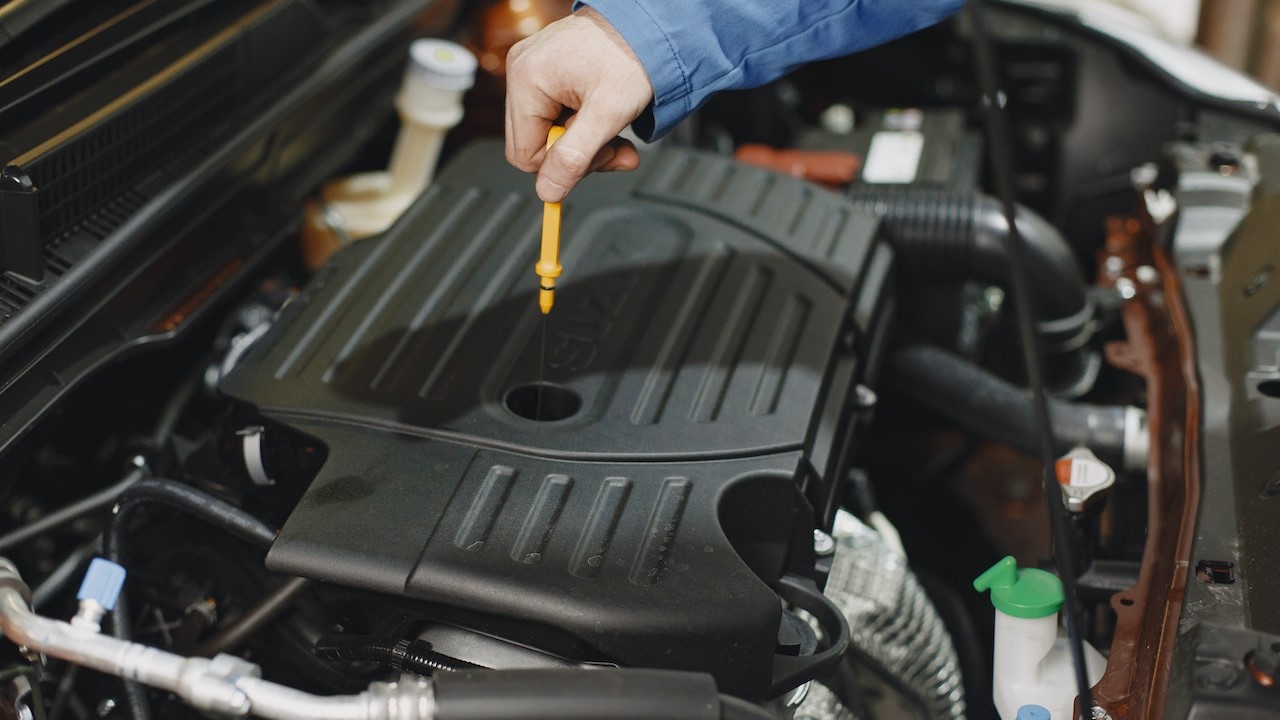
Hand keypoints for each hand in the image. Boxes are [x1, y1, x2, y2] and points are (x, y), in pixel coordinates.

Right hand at [505, 6, 652, 201]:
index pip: (525, 154)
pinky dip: (584, 122)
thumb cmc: (631, 54)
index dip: (563, 166)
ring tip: (616, 128)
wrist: (649, 23)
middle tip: (614, 147)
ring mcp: (532, 68)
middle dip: (578, 154)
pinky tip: (605, 113)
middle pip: (535, 144)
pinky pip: (556, 112)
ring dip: (586, 141)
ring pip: (549, 131)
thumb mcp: (607, 114)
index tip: (599, 158)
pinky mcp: (547, 69)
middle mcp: (521, 71)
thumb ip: (575, 158)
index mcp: (527, 80)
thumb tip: (547, 191)